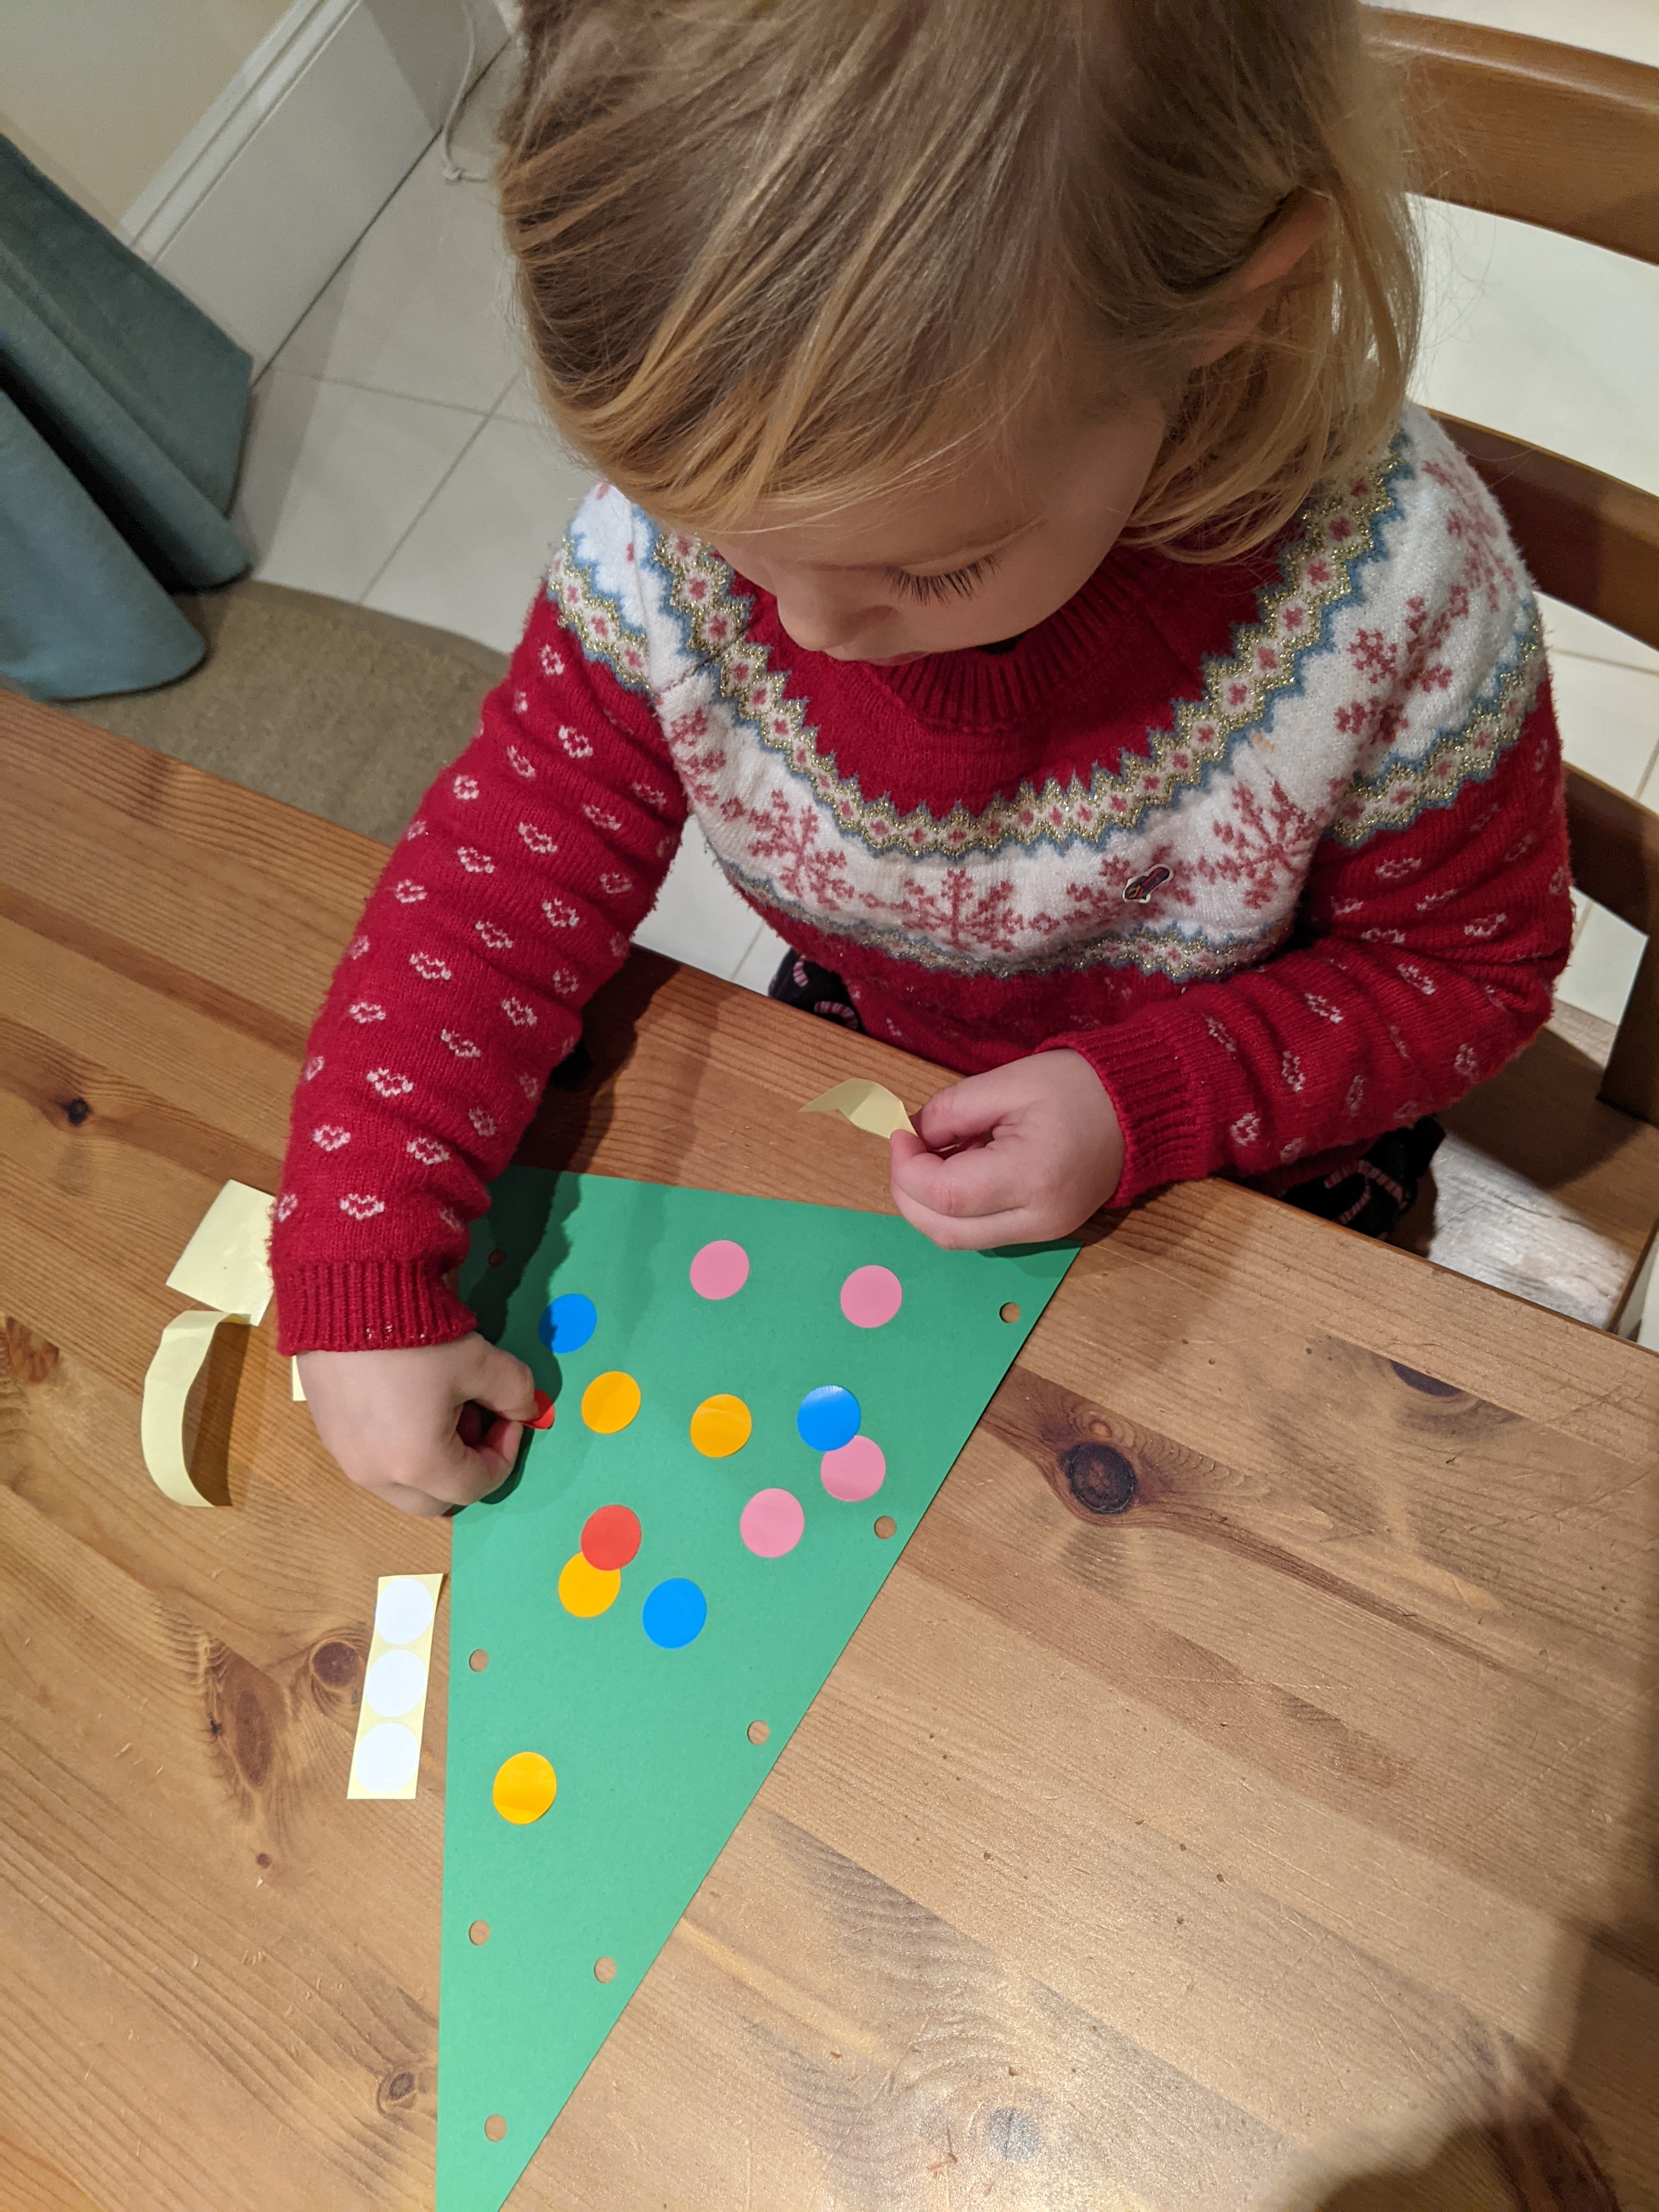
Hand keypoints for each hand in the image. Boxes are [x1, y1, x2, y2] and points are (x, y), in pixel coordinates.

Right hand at [296, 1334, 538, 1517]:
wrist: (346, 1294)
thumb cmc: (417, 1336)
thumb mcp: (481, 1362)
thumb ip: (515, 1394)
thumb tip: (524, 1411)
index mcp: (418, 1465)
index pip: (476, 1485)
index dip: (503, 1453)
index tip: (508, 1416)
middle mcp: (375, 1474)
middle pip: (436, 1499)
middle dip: (465, 1466)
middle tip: (474, 1417)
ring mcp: (344, 1457)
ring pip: (401, 1484)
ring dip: (432, 1458)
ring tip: (439, 1402)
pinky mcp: (327, 1434)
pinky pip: (373, 1459)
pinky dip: (399, 1446)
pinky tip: (405, 1397)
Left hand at [888, 1049, 1123, 1249]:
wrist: (1140, 1107)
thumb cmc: (1078, 1086)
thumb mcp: (1009, 1082)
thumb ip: (951, 1110)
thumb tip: (911, 1136)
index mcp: (1033, 1175)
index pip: (944, 1196)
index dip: (906, 1168)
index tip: (900, 1132)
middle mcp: (1039, 1218)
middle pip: (946, 1231)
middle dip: (907, 1193)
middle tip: (905, 1149)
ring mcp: (1046, 1232)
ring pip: (960, 1239)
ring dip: (930, 1204)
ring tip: (939, 1155)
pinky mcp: (1047, 1232)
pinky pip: (983, 1233)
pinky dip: (958, 1209)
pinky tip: (965, 1169)